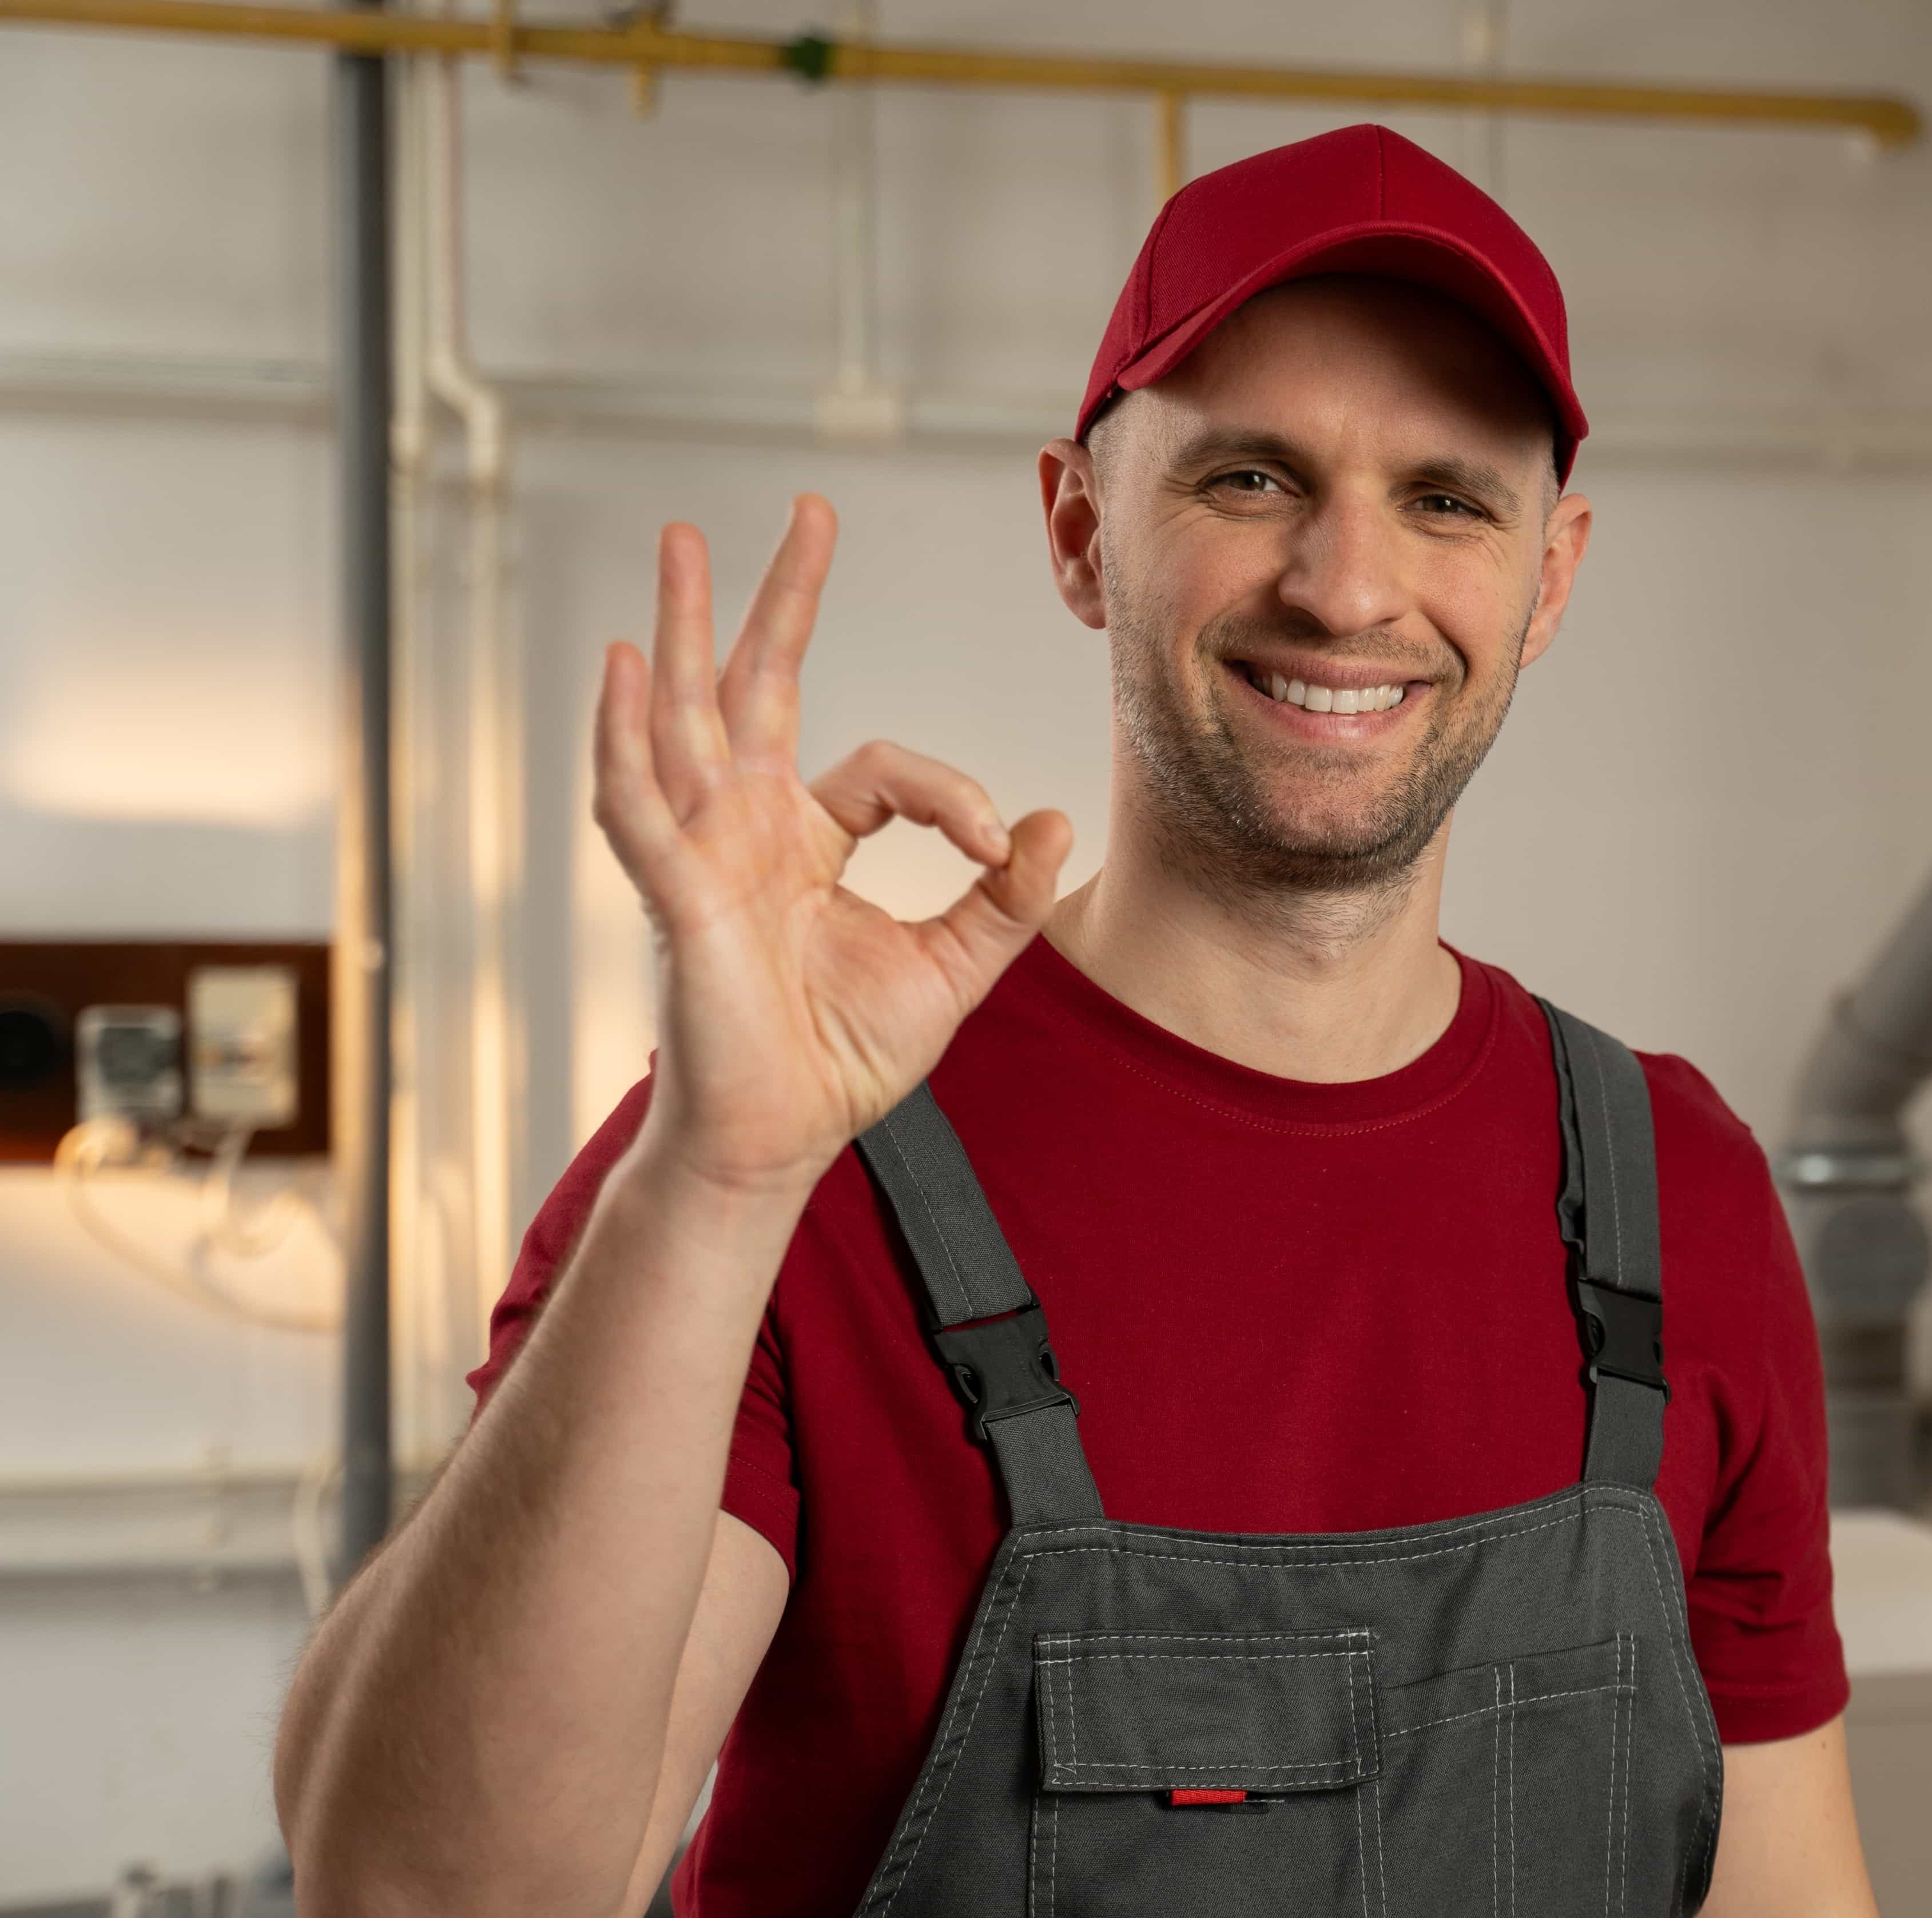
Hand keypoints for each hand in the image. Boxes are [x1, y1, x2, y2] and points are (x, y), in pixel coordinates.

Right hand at [591, 498, 1071, 1194]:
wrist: (783, 1139)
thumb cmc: (843, 1057)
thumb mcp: (952, 969)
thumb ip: (1004, 901)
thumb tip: (1053, 825)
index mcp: (806, 841)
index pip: (883, 768)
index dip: (953, 796)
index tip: (1000, 845)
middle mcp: (747, 828)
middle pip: (757, 687)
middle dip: (772, 599)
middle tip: (802, 511)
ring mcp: (702, 853)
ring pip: (687, 717)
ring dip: (684, 628)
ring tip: (683, 543)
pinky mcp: (673, 894)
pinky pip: (638, 802)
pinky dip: (626, 736)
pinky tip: (625, 666)